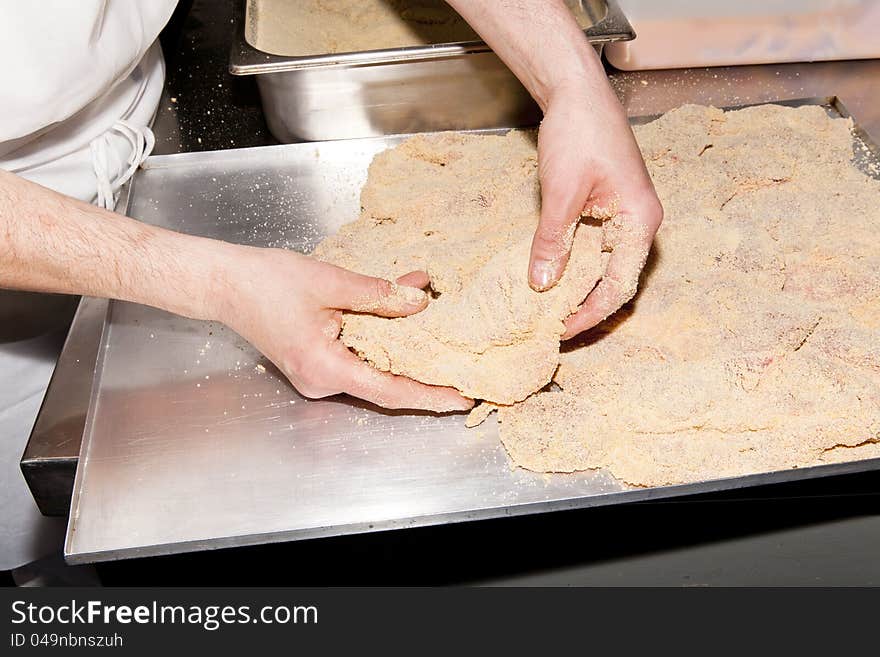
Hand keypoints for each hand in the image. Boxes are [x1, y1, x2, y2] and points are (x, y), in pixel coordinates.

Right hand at [217, 247, 473, 412]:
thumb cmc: (266, 282)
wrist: (224, 284)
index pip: (390, 390)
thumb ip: (378, 294)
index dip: (430, 395)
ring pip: (373, 373)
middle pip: (385, 386)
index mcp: (324, 367)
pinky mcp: (315, 366)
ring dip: (407, 357)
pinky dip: (385, 348)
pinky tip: (407, 329)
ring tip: (445, 345)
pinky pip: (358, 363)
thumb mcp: (330, 282)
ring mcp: (316, 378)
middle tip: (466, 371)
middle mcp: (321, 383)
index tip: (462, 397)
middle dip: (426, 376)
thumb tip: (419, 302)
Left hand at [529, 86, 663, 338]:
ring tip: (545, 307)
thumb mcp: (561, 194)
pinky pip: (590, 246)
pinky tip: (548, 273)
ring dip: (575, 285)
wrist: (576, 92)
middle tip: (550, 325)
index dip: (591, 313)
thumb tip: (541, 284)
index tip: (563, 331)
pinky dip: (570, 262)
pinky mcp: (604, 207)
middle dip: (583, 304)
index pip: (618, 285)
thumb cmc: (579, 134)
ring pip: (600, 265)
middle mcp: (637, 223)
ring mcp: (621, 215)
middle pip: (613, 280)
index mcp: (640, 221)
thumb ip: (552, 241)